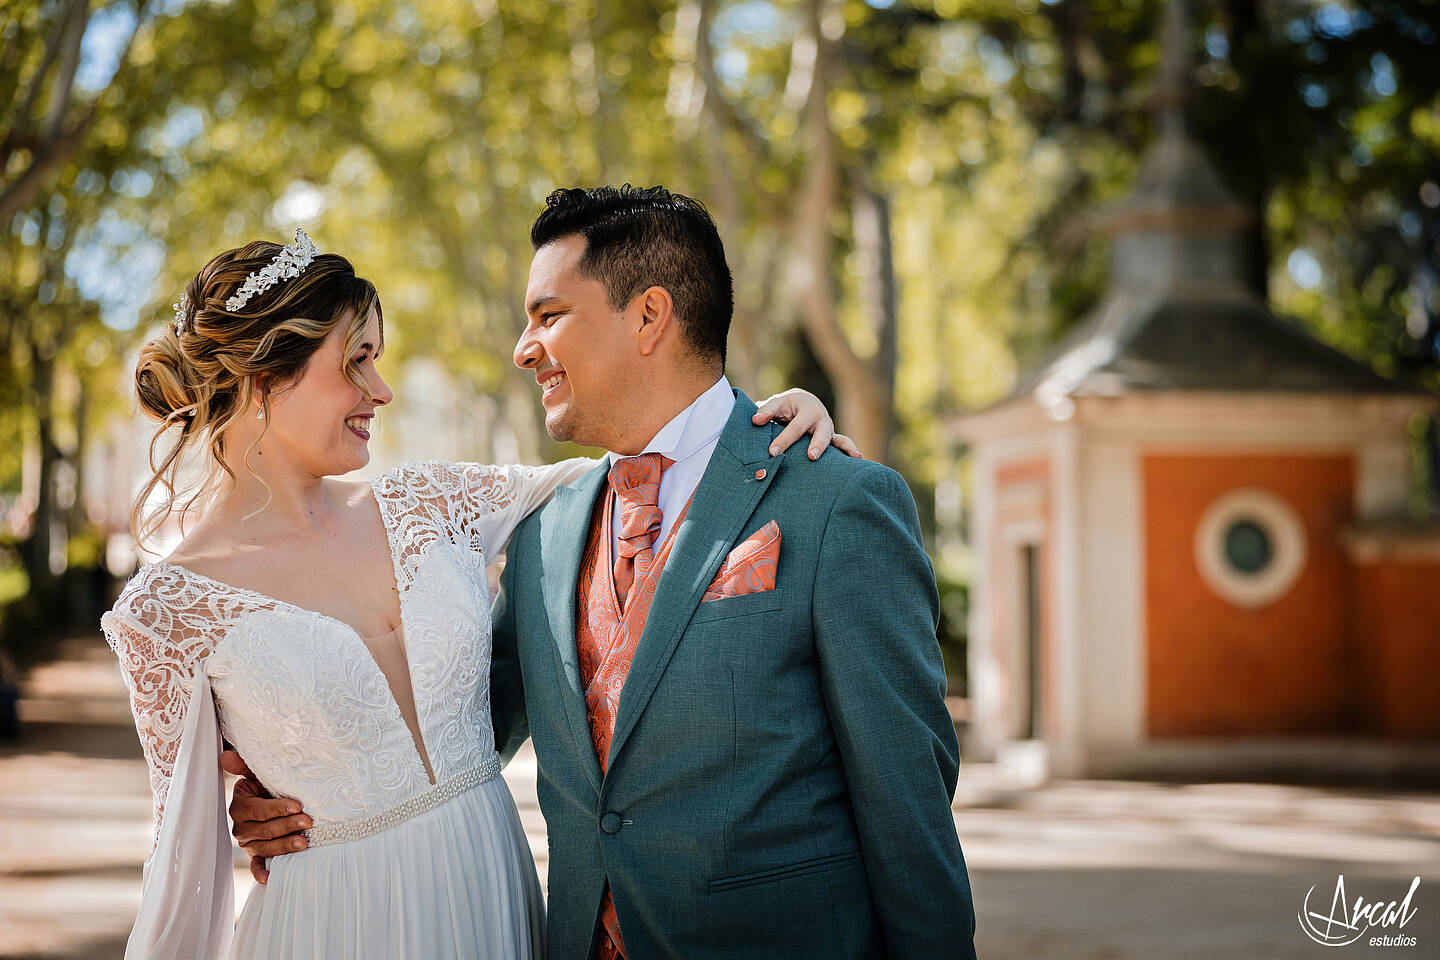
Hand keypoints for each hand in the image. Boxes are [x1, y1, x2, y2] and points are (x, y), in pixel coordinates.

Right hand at [222, 749, 310, 884]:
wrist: (274, 799)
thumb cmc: (269, 784)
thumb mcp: (259, 773)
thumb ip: (245, 765)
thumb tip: (225, 755)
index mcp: (241, 806)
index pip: (259, 810)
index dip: (277, 808)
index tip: (297, 805)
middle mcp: (241, 827)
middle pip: (264, 830)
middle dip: (288, 826)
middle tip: (309, 822)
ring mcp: (248, 843)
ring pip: (266, 847)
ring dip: (285, 847)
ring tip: (305, 843)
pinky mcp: (256, 856)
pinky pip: (257, 865)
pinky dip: (262, 873)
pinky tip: (271, 877)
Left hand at [752, 389, 862, 460]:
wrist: (803, 402)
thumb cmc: (788, 406)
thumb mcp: (777, 404)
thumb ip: (766, 411)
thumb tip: (756, 420)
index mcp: (807, 410)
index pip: (795, 427)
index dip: (784, 440)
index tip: (772, 452)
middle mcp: (821, 420)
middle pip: (821, 432)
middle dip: (816, 444)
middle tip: (810, 456)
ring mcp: (828, 431)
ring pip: (836, 439)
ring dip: (839, 449)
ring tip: (846, 458)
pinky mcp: (832, 440)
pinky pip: (843, 445)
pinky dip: (850, 451)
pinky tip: (858, 459)